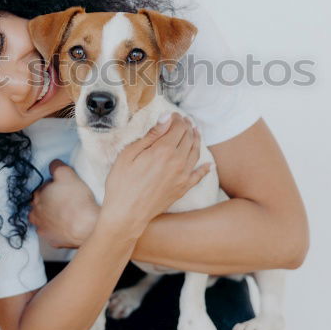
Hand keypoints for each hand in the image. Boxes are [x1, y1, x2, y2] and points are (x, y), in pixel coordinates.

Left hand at [28, 160, 99, 247]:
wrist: (86, 226)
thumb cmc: (76, 200)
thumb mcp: (67, 174)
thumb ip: (56, 167)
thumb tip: (52, 165)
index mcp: (38, 196)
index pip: (41, 188)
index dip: (52, 187)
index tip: (62, 188)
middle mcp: (36, 213)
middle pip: (39, 205)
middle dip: (48, 202)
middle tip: (63, 200)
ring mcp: (43, 229)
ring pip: (42, 220)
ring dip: (49, 217)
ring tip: (63, 214)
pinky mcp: (52, 240)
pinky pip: (52, 233)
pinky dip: (57, 230)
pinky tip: (66, 226)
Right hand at [100, 112, 212, 236]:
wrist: (126, 214)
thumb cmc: (122, 183)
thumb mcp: (128, 154)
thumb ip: (151, 136)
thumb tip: (166, 118)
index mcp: (163, 150)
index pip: (177, 127)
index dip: (177, 118)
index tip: (173, 114)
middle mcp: (177, 161)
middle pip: (189, 137)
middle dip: (187, 126)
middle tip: (184, 121)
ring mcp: (182, 176)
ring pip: (196, 152)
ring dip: (197, 140)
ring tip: (195, 133)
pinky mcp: (183, 189)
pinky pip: (199, 175)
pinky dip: (205, 168)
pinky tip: (209, 164)